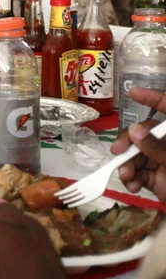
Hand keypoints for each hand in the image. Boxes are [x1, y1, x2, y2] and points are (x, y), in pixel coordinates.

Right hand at [114, 85, 165, 201]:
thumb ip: (158, 148)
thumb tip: (133, 131)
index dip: (153, 99)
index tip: (133, 92)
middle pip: (145, 134)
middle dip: (129, 142)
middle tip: (117, 151)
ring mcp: (162, 162)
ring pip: (136, 155)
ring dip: (127, 165)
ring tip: (127, 177)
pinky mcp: (155, 179)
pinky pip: (137, 173)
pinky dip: (131, 179)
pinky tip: (133, 185)